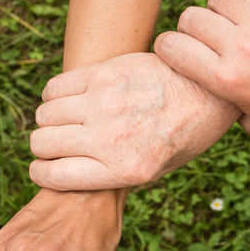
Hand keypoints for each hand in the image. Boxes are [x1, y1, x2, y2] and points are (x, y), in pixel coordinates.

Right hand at [29, 52, 238, 190]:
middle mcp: (110, 138)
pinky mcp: (104, 74)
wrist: (208, 92)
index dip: (41, 172)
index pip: (52, 176)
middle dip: (45, 147)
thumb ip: (113, 174)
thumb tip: (69, 173)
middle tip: (60, 143)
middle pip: (42, 143)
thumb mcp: (155, 170)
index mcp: (124, 170)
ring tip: (68, 120)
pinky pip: (55, 87)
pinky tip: (71, 99)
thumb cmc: (182, 136)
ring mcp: (105, 104)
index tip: (46, 167)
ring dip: (50, 120)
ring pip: (44, 114)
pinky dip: (54, 95)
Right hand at [154, 0, 249, 136]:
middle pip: (192, 17)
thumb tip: (204, 109)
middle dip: (193, 27)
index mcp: (227, 80)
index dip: (168, 46)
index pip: (172, 47)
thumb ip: (225, 113)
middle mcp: (242, 49)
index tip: (175, 49)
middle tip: (208, 37)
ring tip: (234, 21)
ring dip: (222, 7)